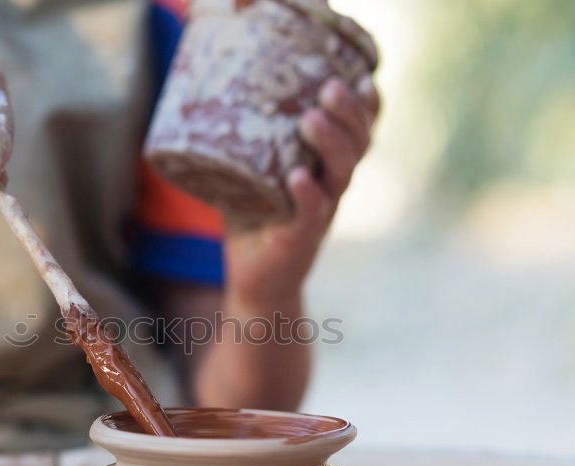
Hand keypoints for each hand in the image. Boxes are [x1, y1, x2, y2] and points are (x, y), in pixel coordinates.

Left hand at [224, 75, 379, 305]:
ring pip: (340, 174)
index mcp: (328, 166)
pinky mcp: (301, 237)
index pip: (360, 130)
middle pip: (357, 144)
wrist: (256, 280)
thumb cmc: (253, 218)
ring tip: (311, 120)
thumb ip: (244, 138)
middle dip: (349, 113)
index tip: (358, 76)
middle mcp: (332, 186)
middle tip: (330, 87)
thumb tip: (208, 92)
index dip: (366, 105)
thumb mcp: (250, 171)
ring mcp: (322, 212)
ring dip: (330, 144)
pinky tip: (299, 176)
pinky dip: (308, 194)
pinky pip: (312, 213)